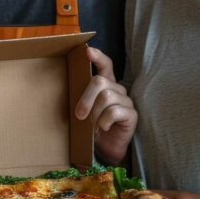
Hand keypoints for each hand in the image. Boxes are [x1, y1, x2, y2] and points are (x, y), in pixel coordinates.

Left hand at [73, 46, 137, 164]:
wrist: (106, 148)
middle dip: (86, 98)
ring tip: (94, 125)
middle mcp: (118, 89)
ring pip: (106, 97)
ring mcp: (126, 101)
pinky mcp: (132, 114)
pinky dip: (104, 121)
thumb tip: (67, 91)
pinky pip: (114, 112)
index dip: (98, 57)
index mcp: (106, 84)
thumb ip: (81, 98)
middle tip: (79, 115)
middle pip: (100, 81)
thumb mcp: (84, 111)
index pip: (106, 65)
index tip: (87, 51)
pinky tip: (104, 128)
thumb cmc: (93, 126)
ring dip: (95, 113)